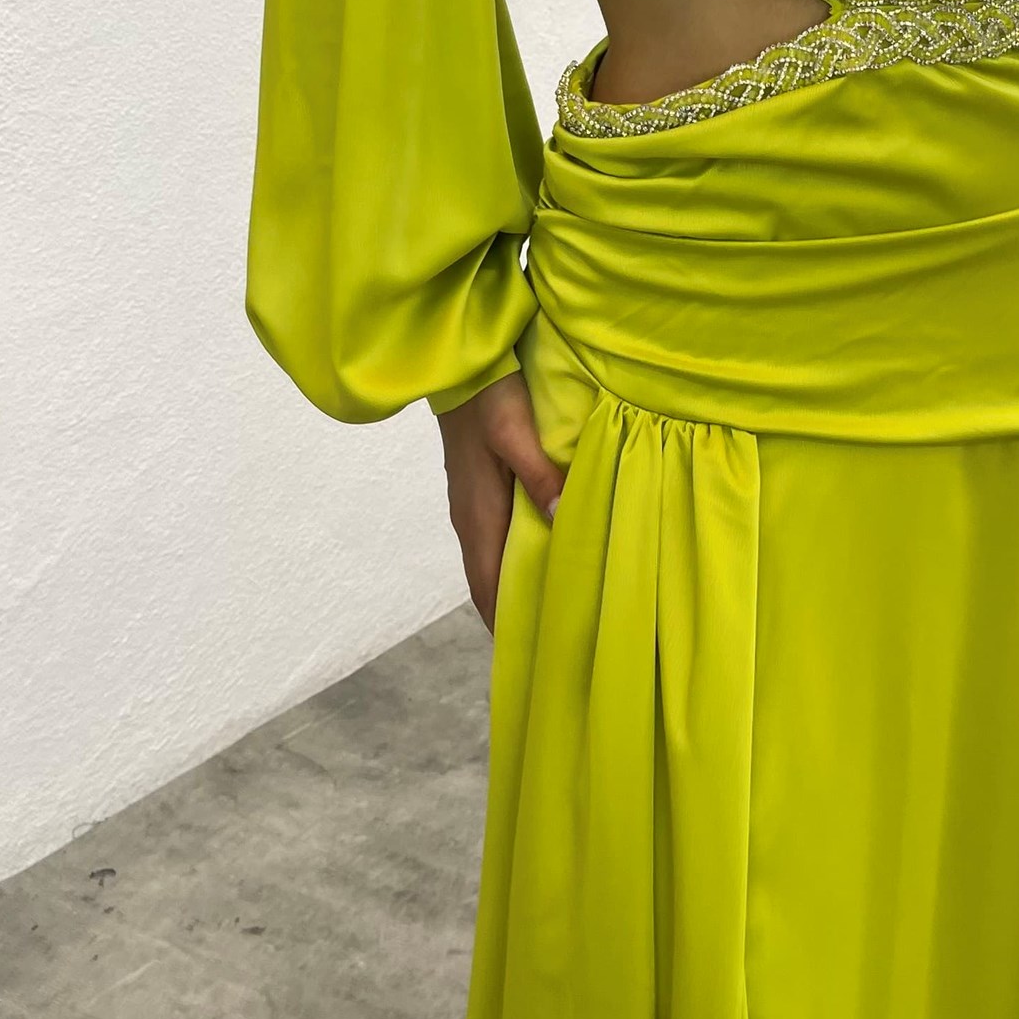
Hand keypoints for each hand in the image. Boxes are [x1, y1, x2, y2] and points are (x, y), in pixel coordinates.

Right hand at [435, 370, 565, 633]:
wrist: (456, 361)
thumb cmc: (486, 395)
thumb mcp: (515, 431)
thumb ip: (539, 474)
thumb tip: (561, 517)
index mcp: (476, 513)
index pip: (486, 586)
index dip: (504, 623)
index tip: (530, 656)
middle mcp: (469, 516)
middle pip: (487, 580)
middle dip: (512, 613)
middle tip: (552, 640)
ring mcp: (471, 502)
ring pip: (491, 559)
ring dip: (514, 585)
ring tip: (552, 606)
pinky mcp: (477, 487)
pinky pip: (495, 536)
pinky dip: (514, 557)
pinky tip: (542, 553)